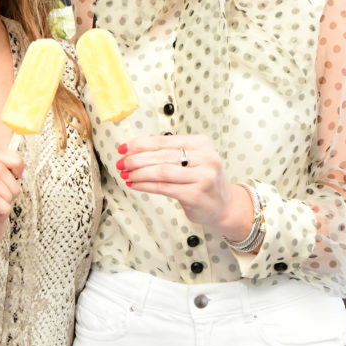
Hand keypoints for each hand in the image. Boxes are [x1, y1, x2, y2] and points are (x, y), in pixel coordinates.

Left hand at [116, 135, 252, 239]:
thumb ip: (167, 153)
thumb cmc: (202, 180)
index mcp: (201, 143)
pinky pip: (164, 188)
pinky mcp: (196, 195)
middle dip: (136, 159)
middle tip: (122, 163)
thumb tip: (133, 150)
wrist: (223, 205)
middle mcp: (205, 158)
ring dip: (139, 173)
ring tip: (126, 174)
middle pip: (161, 156)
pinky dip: (145, 186)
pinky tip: (135, 185)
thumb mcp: (191, 159)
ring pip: (162, 172)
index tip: (124, 148)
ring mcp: (203, 177)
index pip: (164, 140)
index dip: (140, 144)